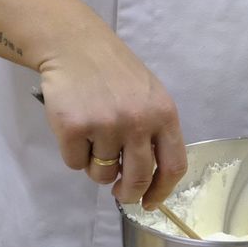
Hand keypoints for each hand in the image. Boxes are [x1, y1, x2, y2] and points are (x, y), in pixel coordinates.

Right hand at [35, 29, 187, 208]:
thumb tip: (147, 180)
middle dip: (128, 193)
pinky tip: (75, 128)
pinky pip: (75, 163)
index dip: (162, 190)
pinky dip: (73, 153)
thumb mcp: (148, 96)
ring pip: (102, 174)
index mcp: (163, 114)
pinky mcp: (73, 128)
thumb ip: (153, 132)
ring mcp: (105, 125)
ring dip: (96, 167)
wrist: (75, 45)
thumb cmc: (114, 71)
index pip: (174, 166)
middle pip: (138, 179)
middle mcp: (138, 122)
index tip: (150, 201)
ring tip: (93, 139)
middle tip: (119, 192)